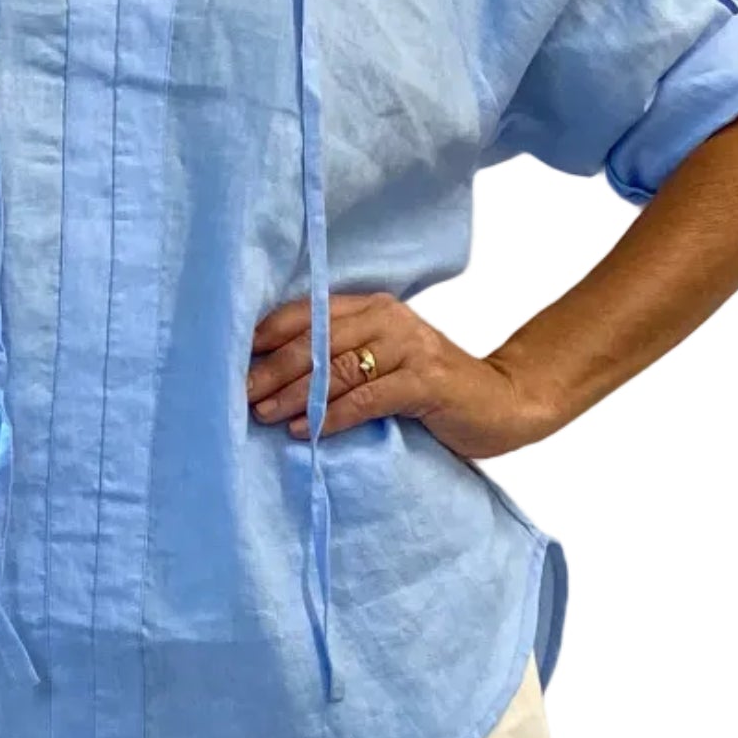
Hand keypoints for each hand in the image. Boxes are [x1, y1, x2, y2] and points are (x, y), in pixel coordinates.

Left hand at [247, 292, 547, 461]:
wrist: (504, 402)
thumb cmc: (432, 388)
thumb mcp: (384, 362)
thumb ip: (341, 358)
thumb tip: (272, 376)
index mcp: (374, 307)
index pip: (309, 312)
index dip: (267, 335)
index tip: (232, 359)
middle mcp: (389, 318)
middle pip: (316, 340)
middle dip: (271, 367)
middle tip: (239, 393)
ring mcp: (410, 347)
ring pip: (337, 368)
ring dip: (294, 394)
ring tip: (263, 414)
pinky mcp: (426, 381)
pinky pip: (367, 398)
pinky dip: (332, 415)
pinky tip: (306, 431)